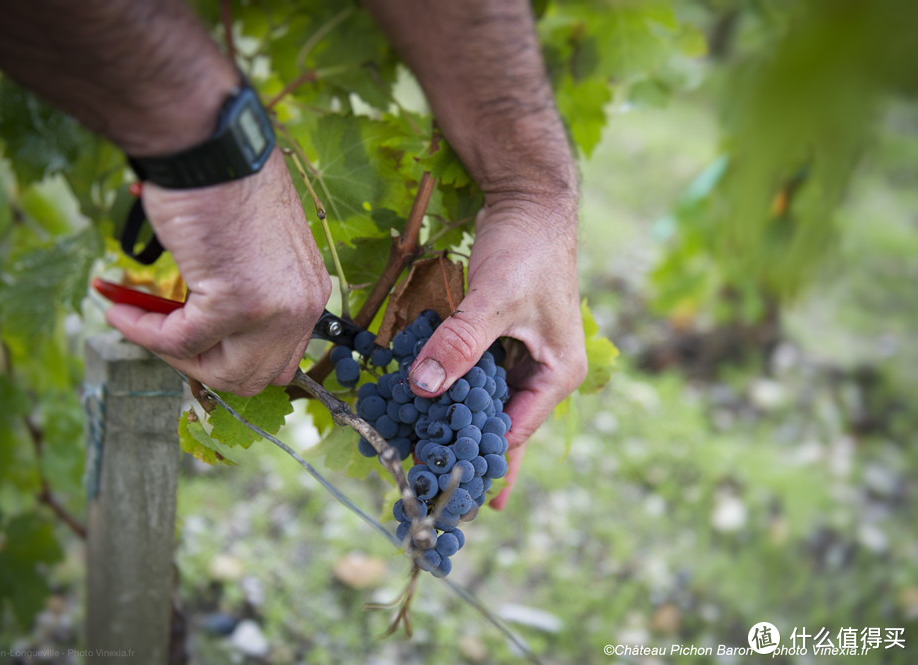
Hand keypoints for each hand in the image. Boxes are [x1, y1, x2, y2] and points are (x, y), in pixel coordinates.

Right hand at [105, 150, 330, 394]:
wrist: (211, 144)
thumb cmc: (225, 181)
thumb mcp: (251, 248)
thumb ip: (246, 288)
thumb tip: (209, 327)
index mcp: (309, 289)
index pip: (277, 357)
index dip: (225, 355)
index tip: (185, 337)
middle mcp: (303, 303)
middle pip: (253, 375)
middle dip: (200, 364)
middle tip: (161, 335)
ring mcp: (274, 309)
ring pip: (223, 372)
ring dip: (173, 354)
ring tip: (138, 319)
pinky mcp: (238, 304)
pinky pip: (182, 341)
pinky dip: (145, 332)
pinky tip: (121, 309)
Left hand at [407, 197, 587, 508]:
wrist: (527, 200)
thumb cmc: (528, 250)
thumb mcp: (495, 300)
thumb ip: (460, 344)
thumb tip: (423, 388)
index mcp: (556, 376)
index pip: (514, 434)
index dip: (479, 463)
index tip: (444, 490)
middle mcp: (540, 374)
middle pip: (498, 427)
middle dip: (465, 454)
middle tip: (427, 488)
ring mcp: (518, 357)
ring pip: (480, 404)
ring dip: (451, 424)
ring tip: (417, 457)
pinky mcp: (495, 340)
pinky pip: (468, 376)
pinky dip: (445, 389)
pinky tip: (418, 408)